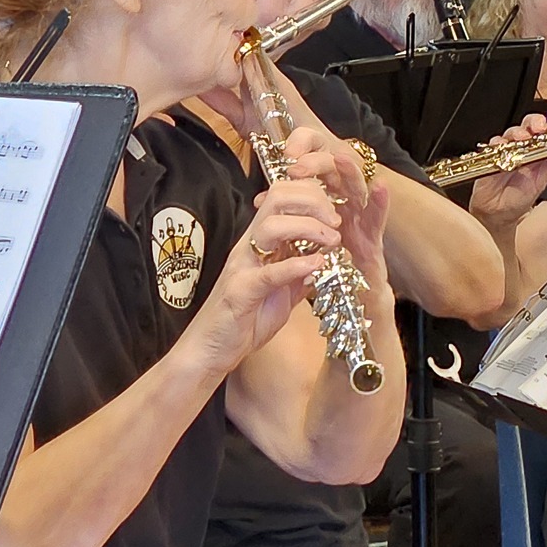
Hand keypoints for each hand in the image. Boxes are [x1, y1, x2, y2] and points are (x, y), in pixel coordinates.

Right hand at [181, 177, 346, 379]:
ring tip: (332, 241)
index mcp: (259, 242)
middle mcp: (249, 247)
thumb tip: (326, 258)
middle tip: (336, 222)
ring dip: (308, 228)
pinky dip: (295, 265)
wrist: (211, 351)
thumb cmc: (244, 319)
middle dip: (313, 201)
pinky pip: (268, 272)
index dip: (313, 195)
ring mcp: (242, 267)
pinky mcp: (240, 292)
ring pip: (271, 226)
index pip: (283, 197)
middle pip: (277, 199)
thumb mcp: (283, 293)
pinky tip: (317, 265)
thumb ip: (301, 273)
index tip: (336, 214)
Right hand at [468, 111, 546, 228]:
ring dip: (518, 132)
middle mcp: (523, 146)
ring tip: (524, 138)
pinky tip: (503, 147)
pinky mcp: (491, 156)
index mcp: (538, 150)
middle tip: (540, 128)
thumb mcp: (541, 180)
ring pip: (512, 132)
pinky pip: (494, 145)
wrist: (500, 213)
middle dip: (535, 122)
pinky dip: (499, 144)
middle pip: (529, 125)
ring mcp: (507, 149)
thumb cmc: (519, 196)